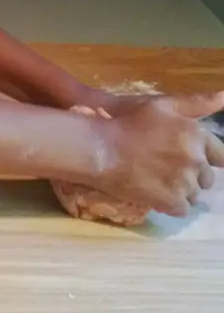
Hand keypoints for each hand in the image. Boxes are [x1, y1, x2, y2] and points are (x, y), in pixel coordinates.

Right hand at [98, 91, 223, 216]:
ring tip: (158, 179)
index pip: (220, 156)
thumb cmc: (129, 122)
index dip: (204, 157)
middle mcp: (196, 160)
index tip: (186, 156)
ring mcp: (185, 184)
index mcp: (197, 135)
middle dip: (193, 174)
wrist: (101, 149)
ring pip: (195, 194)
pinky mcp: (172, 203)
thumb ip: (197, 103)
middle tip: (166, 166)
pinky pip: (183, 209)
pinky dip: (171, 203)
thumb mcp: (163, 105)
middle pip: (207, 177)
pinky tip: (155, 191)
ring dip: (182, 189)